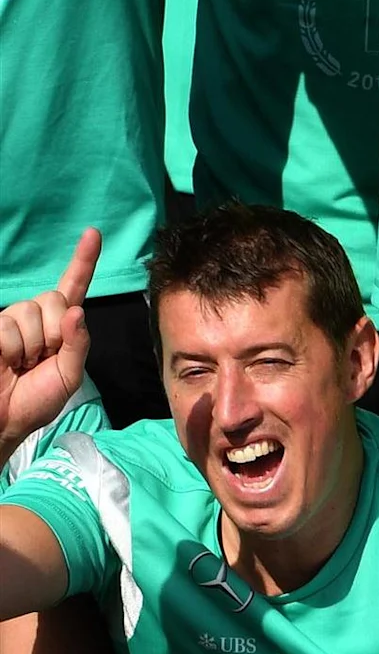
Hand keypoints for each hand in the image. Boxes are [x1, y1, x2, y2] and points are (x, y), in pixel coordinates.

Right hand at [0, 231, 94, 459]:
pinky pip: (7, 327)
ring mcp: (9, 320)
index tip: (94, 233)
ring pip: (30, 311)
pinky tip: (6, 363)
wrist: (5, 420)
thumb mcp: (69, 376)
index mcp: (58, 325)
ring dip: (31, 345)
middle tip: (40, 360)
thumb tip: (75, 311)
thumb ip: (78, 344)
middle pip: (53, 298)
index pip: (73, 287)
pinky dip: (12, 350)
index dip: (83, 260)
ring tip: (21, 364)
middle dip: (53, 333)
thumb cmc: (36, 400)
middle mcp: (33, 316)